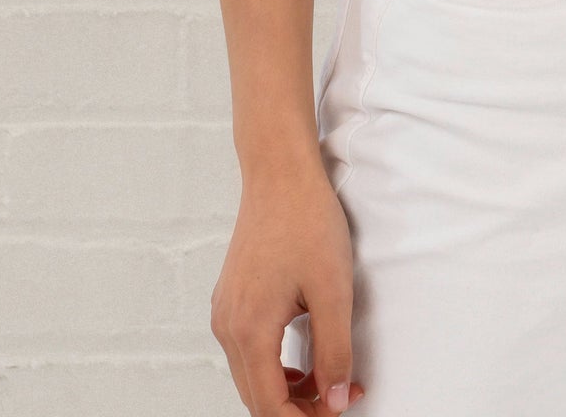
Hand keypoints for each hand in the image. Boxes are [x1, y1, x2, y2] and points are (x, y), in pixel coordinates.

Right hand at [212, 163, 362, 413]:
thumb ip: (335, 352)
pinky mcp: (231, 299)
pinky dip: (274, 364)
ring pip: (251, 376)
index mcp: (250, 330)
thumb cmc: (306, 220)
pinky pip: (247, 350)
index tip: (339, 409)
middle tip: (341, 397)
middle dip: (298, 409)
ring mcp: (225, 311)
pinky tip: (305, 354)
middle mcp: (227, 327)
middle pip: (256, 398)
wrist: (279, 172)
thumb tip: (337, 400)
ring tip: (329, 377)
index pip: (270, 408)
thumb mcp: (333, 290)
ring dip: (287, 389)